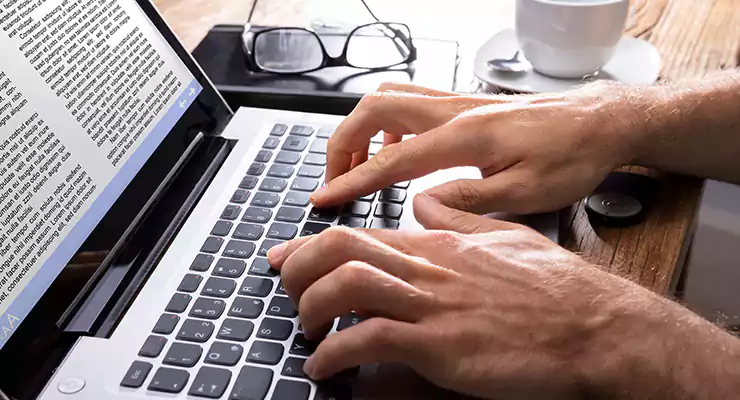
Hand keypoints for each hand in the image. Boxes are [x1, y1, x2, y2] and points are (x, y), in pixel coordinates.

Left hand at [267, 194, 693, 398]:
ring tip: (304, 329)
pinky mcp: (442, 344)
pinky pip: (371, 340)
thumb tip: (424, 204)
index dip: (311, 244)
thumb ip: (458, 220)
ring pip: (348, 286)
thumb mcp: (505, 239)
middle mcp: (429, 268)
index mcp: (439, 245)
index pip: (361, 233)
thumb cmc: (555, 289)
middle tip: (287, 290)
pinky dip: (335, 354)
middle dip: (300, 267)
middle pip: (342, 249)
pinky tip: (325, 368)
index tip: (284, 257)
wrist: (594, 327)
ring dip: (311, 307)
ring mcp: (434, 305)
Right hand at [311, 82, 650, 213]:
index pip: (390, 160)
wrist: (600, 123)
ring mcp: (458, 102)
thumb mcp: (526, 194)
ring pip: (388, 98)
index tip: (323, 198)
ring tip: (356, 164)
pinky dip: (387, 123)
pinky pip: (410, 101)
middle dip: (342, 143)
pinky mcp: (465, 104)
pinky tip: (396, 149)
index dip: (351, 181)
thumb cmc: (571, 157)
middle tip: (334, 178)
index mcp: (464, 137)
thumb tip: (421, 203)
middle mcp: (454, 111)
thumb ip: (469, 199)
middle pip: (373, 109)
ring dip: (361, 128)